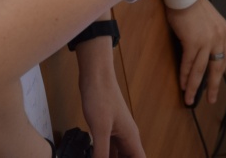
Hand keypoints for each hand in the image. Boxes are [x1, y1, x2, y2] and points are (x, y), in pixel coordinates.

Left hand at [75, 38, 145, 157]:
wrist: (95, 76)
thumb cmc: (101, 96)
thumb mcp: (100, 129)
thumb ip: (101, 152)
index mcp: (131, 137)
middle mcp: (127, 136)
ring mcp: (117, 132)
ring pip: (118, 155)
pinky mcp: (107, 128)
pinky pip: (108, 148)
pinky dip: (103, 155)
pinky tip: (94, 156)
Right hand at [164, 0, 225, 105]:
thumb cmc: (191, 4)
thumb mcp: (207, 20)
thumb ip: (208, 34)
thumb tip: (201, 51)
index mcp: (223, 32)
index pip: (223, 58)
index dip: (218, 73)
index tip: (215, 83)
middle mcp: (218, 37)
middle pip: (216, 68)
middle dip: (212, 86)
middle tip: (211, 99)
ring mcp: (207, 41)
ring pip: (201, 70)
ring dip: (195, 86)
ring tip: (190, 98)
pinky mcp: (193, 42)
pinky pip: (189, 64)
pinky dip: (186, 76)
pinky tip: (183, 84)